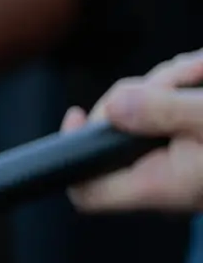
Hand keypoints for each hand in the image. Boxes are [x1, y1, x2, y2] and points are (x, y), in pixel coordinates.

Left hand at [73, 49, 202, 210]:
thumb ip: (160, 111)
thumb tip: (111, 106)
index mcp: (160, 185)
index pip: (89, 190)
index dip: (73, 154)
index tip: (75, 115)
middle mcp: (165, 178)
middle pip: (117, 132)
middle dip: (145, 93)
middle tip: (181, 78)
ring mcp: (180, 161)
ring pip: (149, 112)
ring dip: (175, 81)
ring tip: (202, 71)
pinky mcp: (194, 144)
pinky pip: (175, 108)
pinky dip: (190, 84)